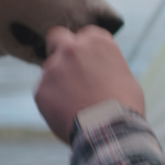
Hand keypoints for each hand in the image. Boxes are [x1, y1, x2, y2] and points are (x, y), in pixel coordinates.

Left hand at [34, 25, 144, 142]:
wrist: (109, 130)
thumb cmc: (124, 105)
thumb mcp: (124, 76)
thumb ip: (106, 65)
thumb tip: (99, 72)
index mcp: (97, 41)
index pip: (86, 34)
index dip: (87, 49)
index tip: (89, 61)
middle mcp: (72, 48)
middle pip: (58, 37)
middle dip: (60, 48)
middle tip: (66, 67)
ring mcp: (53, 67)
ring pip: (50, 70)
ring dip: (58, 82)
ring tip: (76, 105)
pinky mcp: (41, 89)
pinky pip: (44, 92)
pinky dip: (52, 102)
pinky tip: (67, 114)